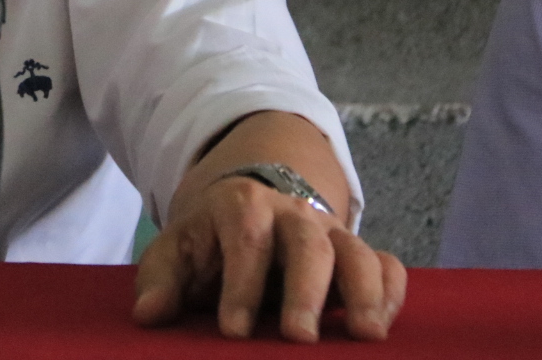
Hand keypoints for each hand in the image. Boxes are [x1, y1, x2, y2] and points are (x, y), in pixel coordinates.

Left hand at [133, 174, 405, 342]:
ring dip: (364, 291)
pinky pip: (387, 264)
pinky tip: (384, 328)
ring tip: (365, 334)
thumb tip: (149, 314)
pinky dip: (392, 292)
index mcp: (243, 206)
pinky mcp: (358, 252)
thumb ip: (162, 279)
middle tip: (298, 337)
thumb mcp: (177, 249)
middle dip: (306, 290)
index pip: (246, 240)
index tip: (232, 331)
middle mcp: (293, 213)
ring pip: (356, 251)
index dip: (241, 285)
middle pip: (308, 243)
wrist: (248, 203)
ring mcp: (331, 232)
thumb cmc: (210, 241)